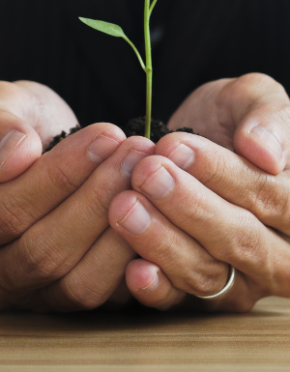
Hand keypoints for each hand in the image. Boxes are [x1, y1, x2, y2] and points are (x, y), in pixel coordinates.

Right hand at [0, 80, 154, 312]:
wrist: (23, 158)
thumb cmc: (5, 129)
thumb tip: (15, 157)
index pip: (5, 211)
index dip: (61, 175)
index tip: (106, 135)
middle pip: (44, 252)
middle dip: (98, 198)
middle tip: (137, 153)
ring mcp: (20, 299)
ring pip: (77, 282)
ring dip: (123, 228)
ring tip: (148, 174)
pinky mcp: (61, 307)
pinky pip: (105, 298)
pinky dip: (135, 258)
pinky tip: (156, 211)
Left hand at [109, 73, 289, 310]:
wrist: (186, 141)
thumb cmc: (230, 119)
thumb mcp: (253, 99)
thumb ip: (270, 117)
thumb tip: (265, 154)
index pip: (275, 200)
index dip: (225, 174)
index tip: (175, 147)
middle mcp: (279, 253)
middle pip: (243, 243)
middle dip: (190, 208)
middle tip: (146, 174)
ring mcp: (239, 278)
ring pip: (208, 273)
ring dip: (162, 241)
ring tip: (124, 206)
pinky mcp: (195, 291)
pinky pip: (179, 299)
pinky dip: (156, 288)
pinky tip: (133, 270)